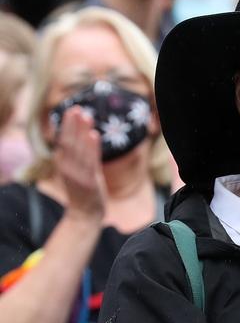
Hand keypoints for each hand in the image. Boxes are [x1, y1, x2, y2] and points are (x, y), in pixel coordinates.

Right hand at [53, 106, 106, 222]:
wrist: (84, 214)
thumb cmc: (83, 191)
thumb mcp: (77, 171)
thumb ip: (79, 155)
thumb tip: (84, 136)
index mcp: (63, 164)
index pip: (63, 141)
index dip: (67, 125)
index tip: (71, 110)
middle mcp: (67, 168)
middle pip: (69, 142)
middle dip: (72, 124)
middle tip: (76, 107)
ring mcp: (78, 175)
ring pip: (79, 149)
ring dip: (82, 131)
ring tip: (86, 115)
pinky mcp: (89, 181)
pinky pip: (90, 161)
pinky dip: (92, 147)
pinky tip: (94, 134)